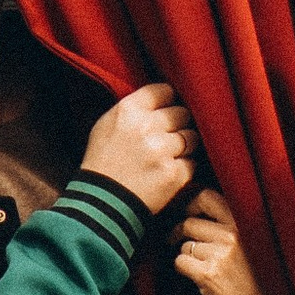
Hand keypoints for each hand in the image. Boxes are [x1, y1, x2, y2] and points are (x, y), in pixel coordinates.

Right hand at [82, 81, 196, 215]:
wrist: (101, 204)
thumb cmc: (103, 163)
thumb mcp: (106, 126)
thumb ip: (134, 108)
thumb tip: (162, 97)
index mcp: (128, 110)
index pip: (165, 90)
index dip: (167, 101)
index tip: (165, 111)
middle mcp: (146, 127)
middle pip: (182, 113)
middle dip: (177, 125)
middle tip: (166, 138)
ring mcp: (162, 151)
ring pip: (192, 137)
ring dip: (184, 146)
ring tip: (166, 157)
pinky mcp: (175, 174)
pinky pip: (193, 162)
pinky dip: (184, 168)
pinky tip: (167, 173)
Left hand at [172, 188, 270, 294]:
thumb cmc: (248, 279)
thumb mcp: (245, 245)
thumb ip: (225, 226)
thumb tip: (192, 208)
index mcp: (242, 225)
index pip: (207, 196)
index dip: (189, 203)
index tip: (186, 213)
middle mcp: (232, 236)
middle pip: (189, 222)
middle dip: (179, 233)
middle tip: (176, 240)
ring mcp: (220, 255)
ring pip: (184, 245)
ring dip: (185, 255)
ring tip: (200, 266)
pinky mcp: (207, 274)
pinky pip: (180, 262)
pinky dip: (182, 270)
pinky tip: (196, 277)